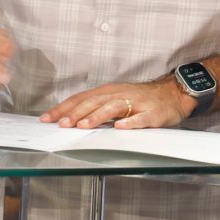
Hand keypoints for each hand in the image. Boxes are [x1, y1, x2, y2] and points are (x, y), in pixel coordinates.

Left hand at [40, 75, 193, 129]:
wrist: (171, 94)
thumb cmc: (139, 99)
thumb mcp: (114, 99)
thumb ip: (95, 108)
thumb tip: (70, 119)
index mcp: (107, 92)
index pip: (80, 99)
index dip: (63, 108)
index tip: (47, 118)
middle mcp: (118, 94)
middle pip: (94, 102)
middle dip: (76, 113)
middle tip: (62, 124)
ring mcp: (135, 103)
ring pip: (113, 108)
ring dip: (97, 117)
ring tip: (83, 125)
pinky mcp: (151, 113)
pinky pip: (139, 118)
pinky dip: (129, 123)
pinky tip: (120, 128)